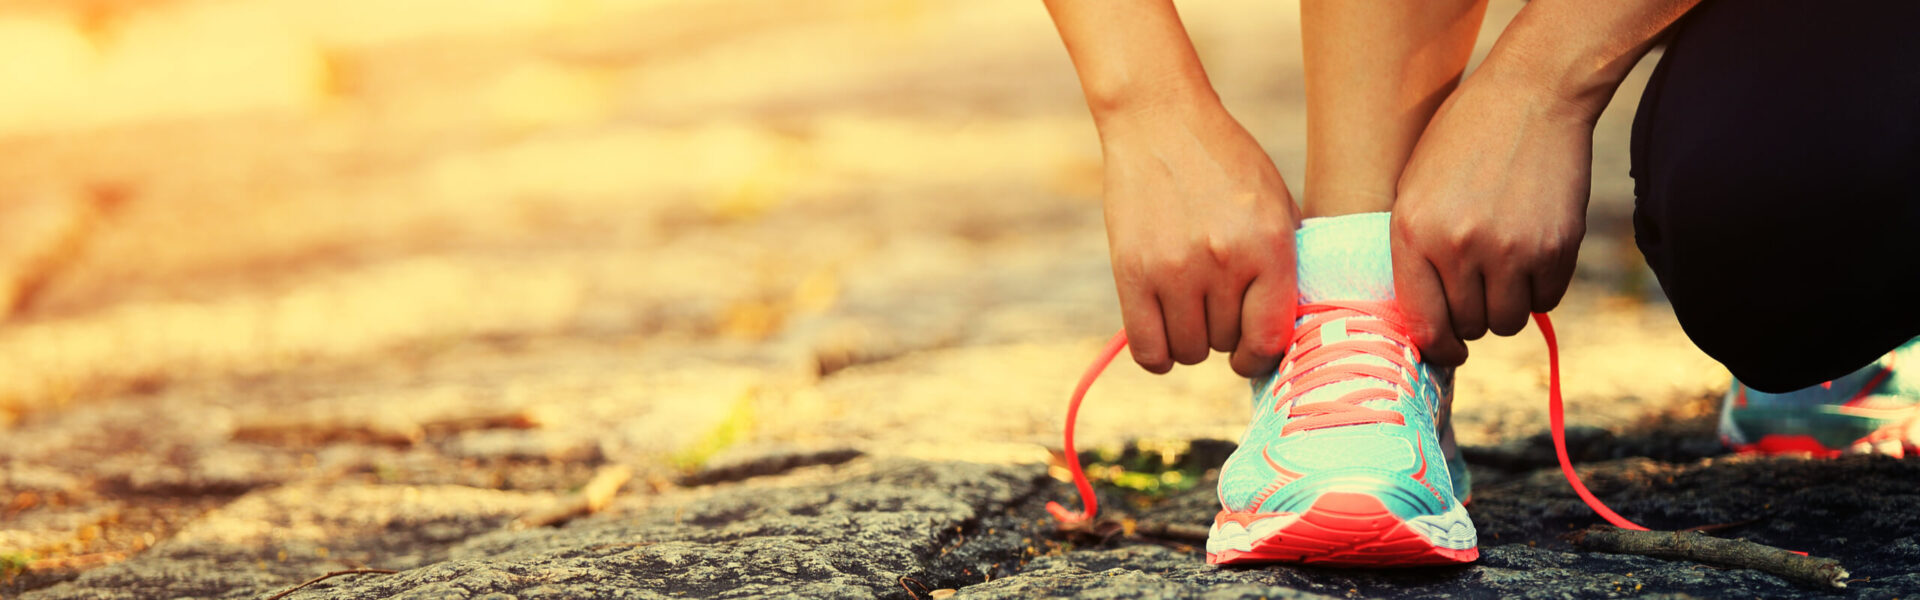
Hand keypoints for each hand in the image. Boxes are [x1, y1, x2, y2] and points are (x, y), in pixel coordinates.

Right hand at [1097, 102, 1300, 376]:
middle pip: (1226, 343)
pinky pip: (1148, 349)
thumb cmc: (1225, 163)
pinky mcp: (1132, 272)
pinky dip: (1158, 355)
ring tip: (1190, 308)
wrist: (1160, 120)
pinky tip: (1164, 334)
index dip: (1262, 355)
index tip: (1251, 351)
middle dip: (1224, 332)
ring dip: (1191, 340)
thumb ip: (1286, 266)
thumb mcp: (1276, 204)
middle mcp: (1225, 261)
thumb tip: (1287, 333)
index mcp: (1270, 245)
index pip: (1270, 337)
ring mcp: (1175, 268)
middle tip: (1216, 303)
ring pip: (1189, 350)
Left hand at [1390, 74, 1591, 365]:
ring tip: (1502, 271)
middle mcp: (1459, 247)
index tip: (1446, 350)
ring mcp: (1511, 250)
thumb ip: (1415, 250)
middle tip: (1476, 291)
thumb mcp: (1414, 188)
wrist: (1532, 95)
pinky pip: (1547, 299)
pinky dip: (1540, 289)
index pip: (1423, 322)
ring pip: (1509, 321)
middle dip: (1471, 317)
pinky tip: (1532, 254)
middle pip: (1469, 326)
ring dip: (1506, 307)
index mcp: (1413, 231)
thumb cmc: (1463, 139)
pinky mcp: (1556, 247)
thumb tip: (1423, 321)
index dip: (1436, 347)